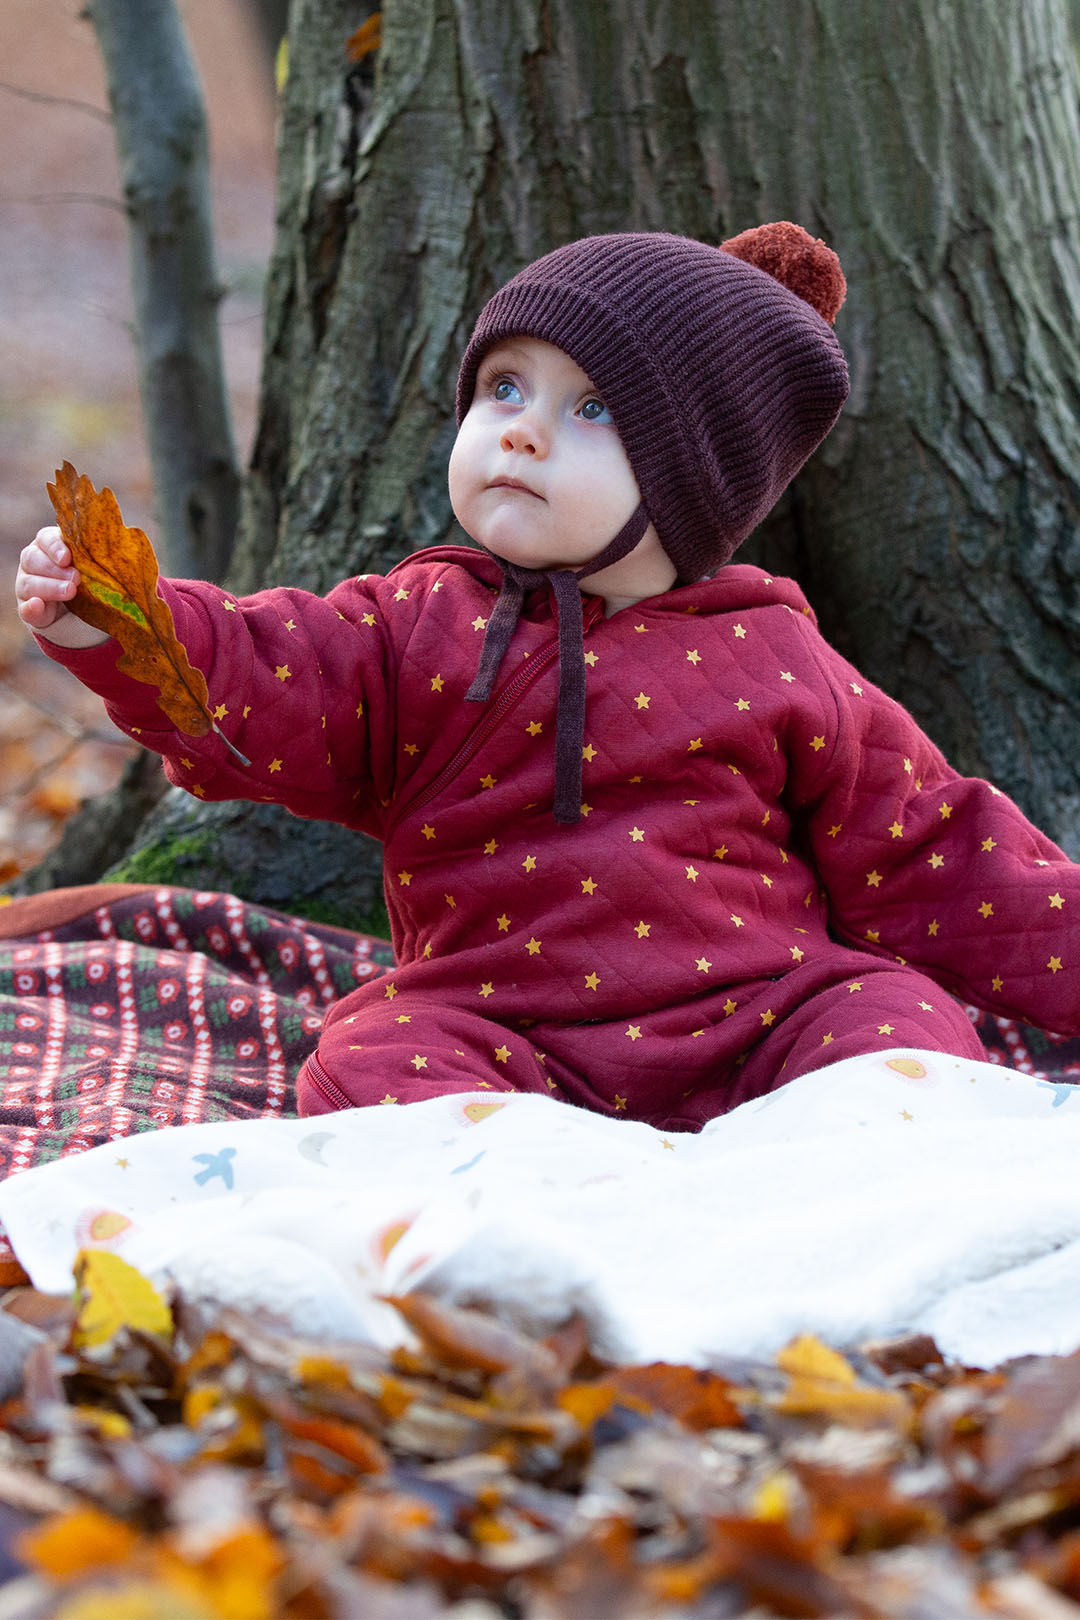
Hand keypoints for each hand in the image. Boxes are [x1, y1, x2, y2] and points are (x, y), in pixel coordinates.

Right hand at [15, 526, 108, 646]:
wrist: (86, 618)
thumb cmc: (96, 584)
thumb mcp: (101, 569)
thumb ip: (107, 559)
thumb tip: (133, 548)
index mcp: (51, 547)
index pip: (45, 539)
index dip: (54, 546)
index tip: (68, 557)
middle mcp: (35, 563)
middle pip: (33, 558)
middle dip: (54, 568)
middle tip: (76, 579)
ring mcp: (28, 586)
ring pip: (28, 583)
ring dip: (48, 587)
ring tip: (70, 592)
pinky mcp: (29, 610)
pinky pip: (25, 609)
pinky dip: (31, 608)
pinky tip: (38, 606)